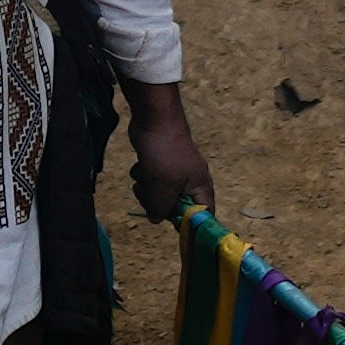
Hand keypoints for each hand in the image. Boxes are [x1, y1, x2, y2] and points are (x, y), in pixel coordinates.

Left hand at [123, 88, 211, 222]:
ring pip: (160, 196)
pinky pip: (152, 182)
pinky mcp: (161, 165)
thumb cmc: (164, 154)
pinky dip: (144, 177)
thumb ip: (160, 209)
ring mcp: (175, 173)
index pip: (203, 216)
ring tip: (143, 178)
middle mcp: (191, 183)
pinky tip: (140, 167)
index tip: (172, 225)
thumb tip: (156, 218)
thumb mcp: (162, 188)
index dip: (190, 225)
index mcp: (200, 188)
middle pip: (176, 209)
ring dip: (147, 191)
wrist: (154, 119)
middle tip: (149, 196)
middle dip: (159, 205)